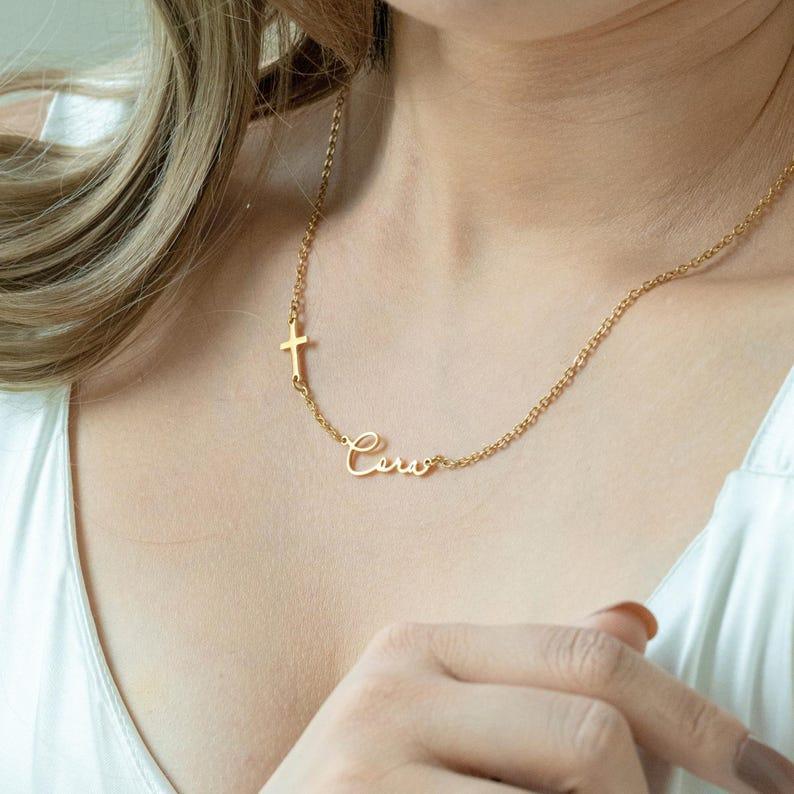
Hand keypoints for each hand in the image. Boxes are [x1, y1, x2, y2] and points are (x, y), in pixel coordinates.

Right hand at [261, 603, 788, 792]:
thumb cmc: (375, 793)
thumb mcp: (447, 721)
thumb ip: (537, 674)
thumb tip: (640, 618)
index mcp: (422, 645)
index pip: (588, 659)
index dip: (694, 717)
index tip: (765, 775)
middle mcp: (392, 684)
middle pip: (590, 734)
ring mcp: (369, 758)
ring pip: (570, 791)